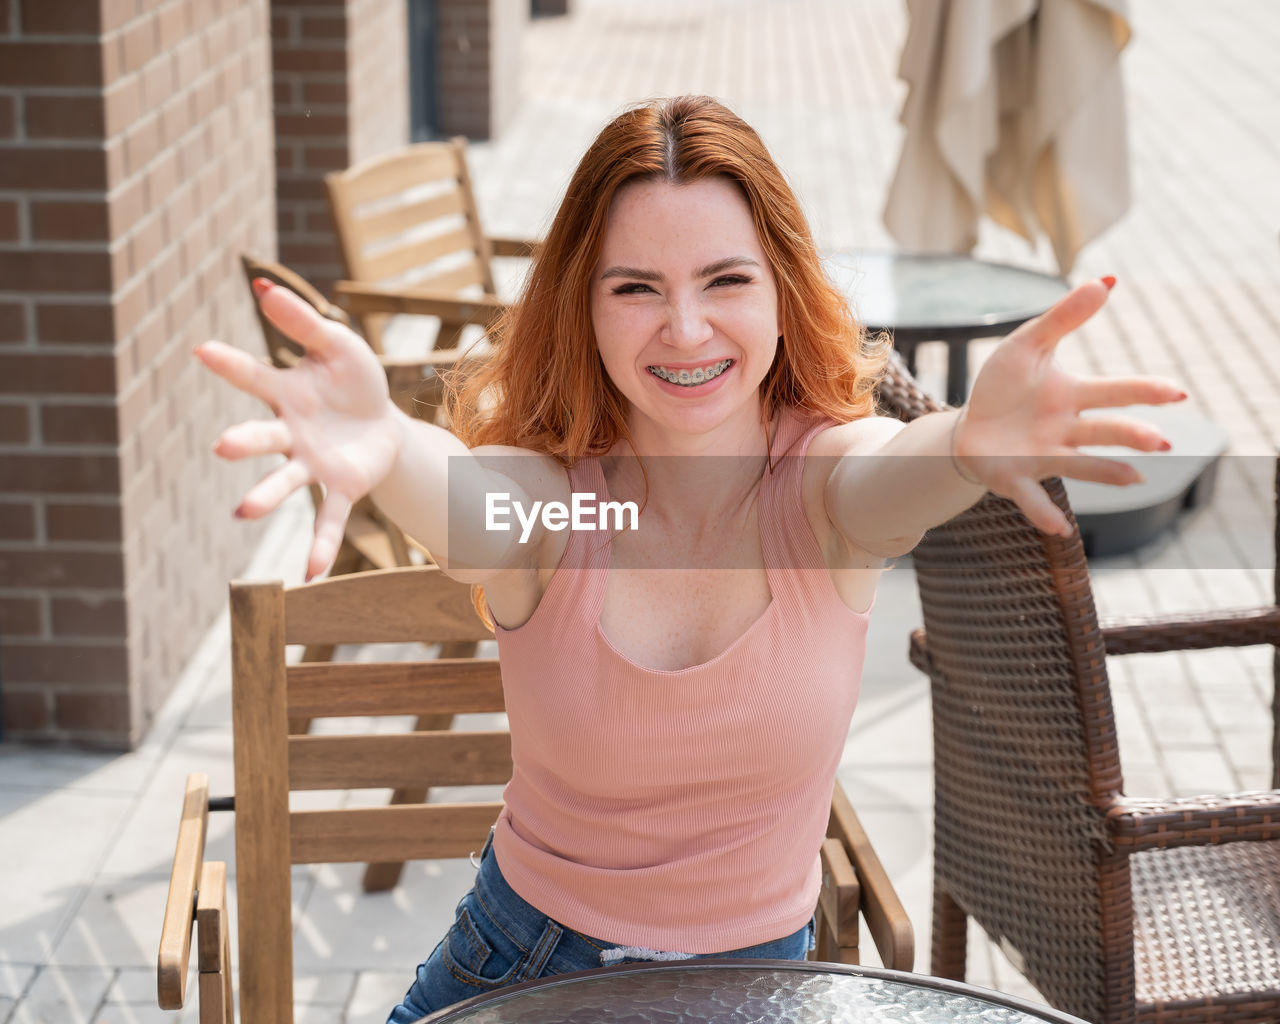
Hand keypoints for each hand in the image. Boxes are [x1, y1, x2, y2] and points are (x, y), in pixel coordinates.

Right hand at [196, 280, 401, 578]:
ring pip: (286, 481)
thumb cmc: (354, 381)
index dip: (230, 364)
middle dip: (245, 441)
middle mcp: (292, 434)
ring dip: (266, 496)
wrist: (386, 425)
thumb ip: (304, 322)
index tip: (202, 350)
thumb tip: (262, 284)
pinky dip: (320, 545)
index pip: (253, 378)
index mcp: (286, 394)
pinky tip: (310, 573)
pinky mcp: (341, 488)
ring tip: (243, 512)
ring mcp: (313, 464)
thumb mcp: (337, 345)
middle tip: (223, 445)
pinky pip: (328, 518)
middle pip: (263, 438)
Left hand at [953, 277, 1185, 536]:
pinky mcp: (1015, 480)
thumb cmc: (1003, 388)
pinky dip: (1047, 513)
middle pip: (1105, 431)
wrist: (968, 428)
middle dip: (1132, 435)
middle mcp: (1066, 431)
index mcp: (1072, 397)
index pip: (1114, 392)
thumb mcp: (1026, 346)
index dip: (1144, 392)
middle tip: (1159, 441)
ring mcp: (1044, 458)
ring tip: (1133, 478)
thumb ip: (1063, 318)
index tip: (1176, 392)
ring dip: (1106, 472)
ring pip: (1080, 466)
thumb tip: (1106, 280)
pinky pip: (1033, 498)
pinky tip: (1061, 529)